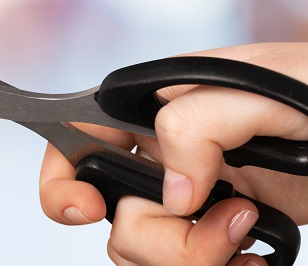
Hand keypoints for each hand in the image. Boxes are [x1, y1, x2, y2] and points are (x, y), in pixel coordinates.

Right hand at [39, 42, 307, 264]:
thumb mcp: (274, 87)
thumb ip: (203, 120)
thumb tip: (172, 189)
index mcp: (158, 105)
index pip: (76, 135)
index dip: (61, 177)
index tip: (85, 210)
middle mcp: (164, 154)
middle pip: (113, 215)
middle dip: (161, 239)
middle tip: (227, 225)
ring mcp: (191, 196)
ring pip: (141, 250)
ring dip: (193, 258)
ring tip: (251, 236)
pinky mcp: (218, 230)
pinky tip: (254, 258)